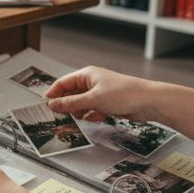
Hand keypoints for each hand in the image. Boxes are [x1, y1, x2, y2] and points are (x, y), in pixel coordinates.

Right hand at [43, 66, 157, 122]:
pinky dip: (92, 115)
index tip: (46, 105)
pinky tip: (96, 118)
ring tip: (81, 117)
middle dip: (67, 105)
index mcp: (87, 74)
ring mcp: (100, 93)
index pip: (63, 83)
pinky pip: (93, 110)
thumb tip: (53, 104)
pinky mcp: (108, 103)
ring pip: (82, 103)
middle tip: (61, 116)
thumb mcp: (93, 99)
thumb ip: (71, 103)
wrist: (147, 102)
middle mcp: (92, 82)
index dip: (53, 94)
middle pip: (71, 94)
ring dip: (80, 112)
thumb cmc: (124, 93)